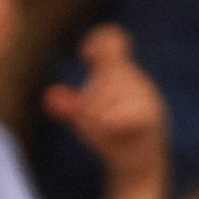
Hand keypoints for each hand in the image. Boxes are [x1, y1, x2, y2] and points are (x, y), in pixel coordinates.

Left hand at [45, 25, 167, 186]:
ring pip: (111, 97)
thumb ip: (70, 105)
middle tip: (87, 123)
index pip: (111, 41)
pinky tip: (107, 123)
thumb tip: (49, 94)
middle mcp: (131, 79)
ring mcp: (143, 97)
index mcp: (116, 73)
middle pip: (104, 77)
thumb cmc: (112, 133)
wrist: (137, 160)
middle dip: (89, 103)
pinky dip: (119, 117)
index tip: (84, 53)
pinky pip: (133, 112)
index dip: (99, 39)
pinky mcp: (149, 117)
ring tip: (102, 132)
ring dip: (97, 116)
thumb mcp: (86, 118)